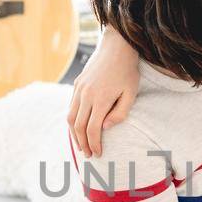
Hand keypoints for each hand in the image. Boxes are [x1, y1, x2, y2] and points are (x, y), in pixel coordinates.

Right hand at [68, 32, 138, 156]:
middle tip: (89, 154)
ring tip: (81, 145)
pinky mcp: (77, 84)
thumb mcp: (131, 94)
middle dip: (83, 143)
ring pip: (70, 117)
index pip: (93, 129)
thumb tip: (104, 127)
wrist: (117, 46)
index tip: (98, 153)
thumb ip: (119, 113)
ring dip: (74, 134)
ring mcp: (79, 89)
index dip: (95, 144)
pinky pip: (71, 107)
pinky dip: (73, 120)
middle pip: (79, 126)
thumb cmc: (128, 71)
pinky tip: (78, 127)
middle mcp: (86, 95)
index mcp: (101, 99)